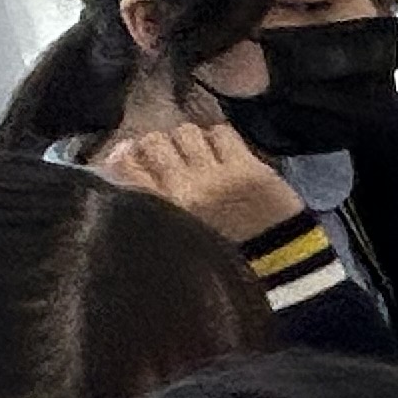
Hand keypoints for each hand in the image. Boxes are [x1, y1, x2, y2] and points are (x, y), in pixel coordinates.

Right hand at [95, 122, 300, 243]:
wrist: (278, 265)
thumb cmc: (221, 256)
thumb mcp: (175, 237)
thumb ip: (149, 201)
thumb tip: (120, 158)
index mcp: (162, 211)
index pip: (125, 165)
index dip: (127, 155)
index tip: (138, 159)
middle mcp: (183, 190)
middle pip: (153, 142)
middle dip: (160, 146)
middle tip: (174, 159)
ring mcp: (216, 176)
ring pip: (185, 132)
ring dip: (190, 140)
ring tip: (200, 156)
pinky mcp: (247, 167)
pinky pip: (221, 133)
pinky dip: (220, 138)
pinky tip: (225, 155)